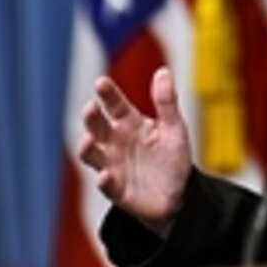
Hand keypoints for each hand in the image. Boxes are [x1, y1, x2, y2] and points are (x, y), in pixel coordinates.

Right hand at [77, 67, 191, 237]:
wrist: (179, 195)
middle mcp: (116, 142)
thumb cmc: (172, 158)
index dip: (107, 94)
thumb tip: (163, 71)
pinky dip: (104, 181)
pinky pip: (106, 185)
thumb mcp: (174, 128)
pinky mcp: (117, 190)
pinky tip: (105, 176)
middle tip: (90, 108)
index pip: (115, 104)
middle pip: (97, 126)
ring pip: (92, 155)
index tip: (101, 83)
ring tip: (90, 140)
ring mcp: (113, 165)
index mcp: (129, 123)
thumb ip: (166, 102)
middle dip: (91, 118)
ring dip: (87, 147)